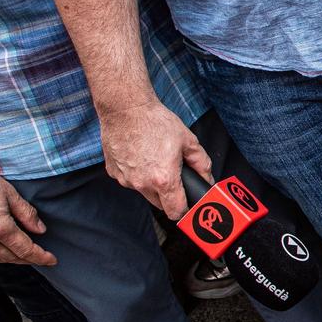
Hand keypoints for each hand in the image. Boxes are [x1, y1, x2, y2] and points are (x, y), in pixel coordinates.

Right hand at [0, 158, 55, 265]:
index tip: (52, 260)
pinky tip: (0, 252)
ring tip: (23, 257)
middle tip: (41, 259)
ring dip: (12, 260)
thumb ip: (27, 213)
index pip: (25, 250)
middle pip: (11, 258)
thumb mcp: (9, 193)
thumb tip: (40, 230)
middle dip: (29, 260)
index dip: (41, 257)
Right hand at [98, 99, 210, 220]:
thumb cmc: (156, 122)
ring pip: (143, 192)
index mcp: (164, 179)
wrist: (126, 109)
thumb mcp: (188, 141)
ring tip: (155, 160)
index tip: (187, 205)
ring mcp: (125, 179)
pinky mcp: (113, 172)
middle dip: (169, 196)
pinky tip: (140, 156)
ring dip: (151, 184)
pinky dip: (136, 173)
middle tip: (173, 177)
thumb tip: (208, 178)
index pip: (175, 212)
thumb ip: (202, 164)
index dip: (184, 210)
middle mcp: (142, 184)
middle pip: (160, 205)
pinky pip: (129, 180)